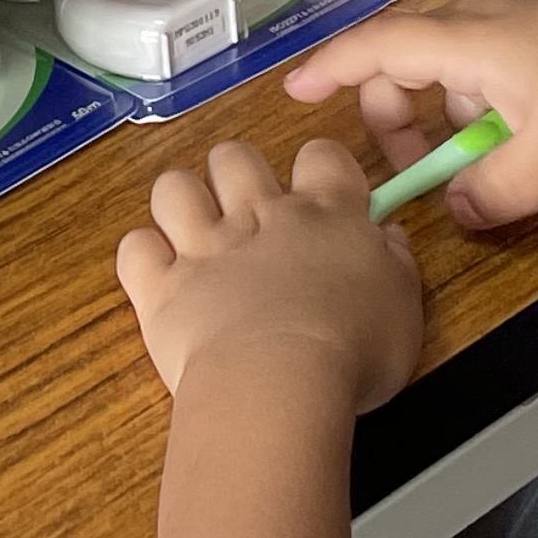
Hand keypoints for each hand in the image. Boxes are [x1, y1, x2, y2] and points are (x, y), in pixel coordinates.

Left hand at [117, 139, 423, 405]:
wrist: (279, 382)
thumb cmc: (352, 351)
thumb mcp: (403, 310)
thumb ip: (396, 266)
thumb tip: (389, 238)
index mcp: (323, 216)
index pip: (321, 155)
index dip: (321, 167)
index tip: (325, 196)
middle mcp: (258, 216)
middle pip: (235, 157)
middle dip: (237, 174)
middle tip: (249, 214)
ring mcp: (203, 246)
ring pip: (174, 187)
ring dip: (181, 204)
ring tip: (195, 237)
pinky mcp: (160, 285)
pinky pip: (134, 248)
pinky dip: (142, 258)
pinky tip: (159, 277)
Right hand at [287, 0, 537, 228]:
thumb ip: (493, 194)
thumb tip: (454, 210)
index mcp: (469, 41)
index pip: (375, 48)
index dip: (328, 69)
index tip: (293, 93)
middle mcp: (480, 18)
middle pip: (405, 61)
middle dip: (398, 118)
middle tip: (423, 174)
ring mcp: (514, 18)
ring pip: (451, 70)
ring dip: (453, 118)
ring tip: (505, 162)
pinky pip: (486, 65)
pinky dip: (484, 104)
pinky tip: (534, 136)